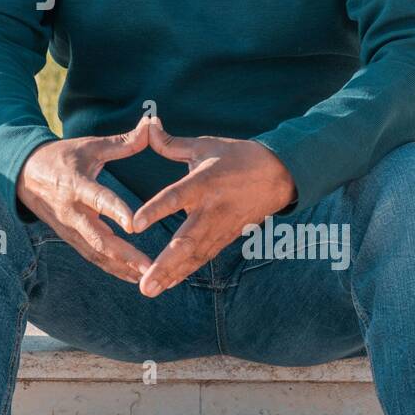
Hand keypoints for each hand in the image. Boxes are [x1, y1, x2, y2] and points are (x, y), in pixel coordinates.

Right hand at [15, 115, 153, 283]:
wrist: (24, 174)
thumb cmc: (62, 156)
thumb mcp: (89, 146)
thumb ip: (122, 142)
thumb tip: (151, 125)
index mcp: (76, 184)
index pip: (98, 199)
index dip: (115, 212)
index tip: (134, 225)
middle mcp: (71, 211)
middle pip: (98, 237)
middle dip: (124, 254)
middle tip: (149, 266)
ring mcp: (68, 228)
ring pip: (95, 252)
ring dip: (120, 266)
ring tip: (146, 275)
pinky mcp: (68, 237)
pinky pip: (91, 256)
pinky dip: (111, 268)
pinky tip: (131, 276)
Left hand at [131, 116, 295, 298]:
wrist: (279, 175)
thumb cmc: (236, 157)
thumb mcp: (204, 146)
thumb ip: (171, 143)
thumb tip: (147, 124)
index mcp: (203, 183)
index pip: (176, 198)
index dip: (156, 210)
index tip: (135, 224)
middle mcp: (211, 209)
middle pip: (186, 241)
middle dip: (164, 264)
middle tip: (144, 284)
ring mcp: (220, 227)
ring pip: (194, 255)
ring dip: (172, 274)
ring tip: (149, 290)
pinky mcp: (226, 237)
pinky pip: (203, 257)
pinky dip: (186, 271)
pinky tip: (168, 284)